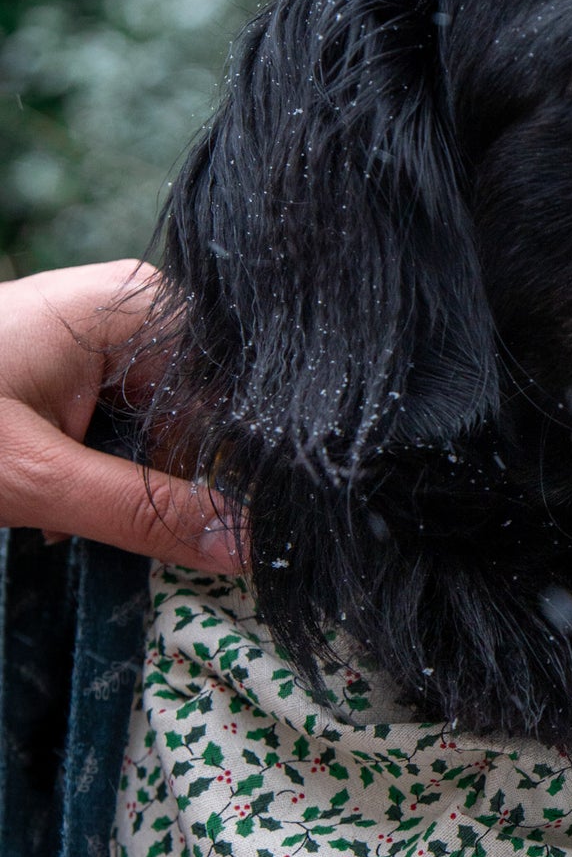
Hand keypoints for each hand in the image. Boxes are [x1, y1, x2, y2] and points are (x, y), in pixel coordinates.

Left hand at [0, 260, 240, 569]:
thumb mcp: (35, 478)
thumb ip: (145, 514)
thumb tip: (250, 548)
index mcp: (141, 309)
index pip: (240, 396)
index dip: (240, 469)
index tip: (227, 532)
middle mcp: (137, 316)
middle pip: (207, 424)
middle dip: (169, 487)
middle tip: (99, 515)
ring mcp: (107, 348)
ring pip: (167, 445)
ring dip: (129, 493)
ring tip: (62, 507)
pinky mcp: (79, 382)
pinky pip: (127, 443)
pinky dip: (99, 483)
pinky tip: (57, 496)